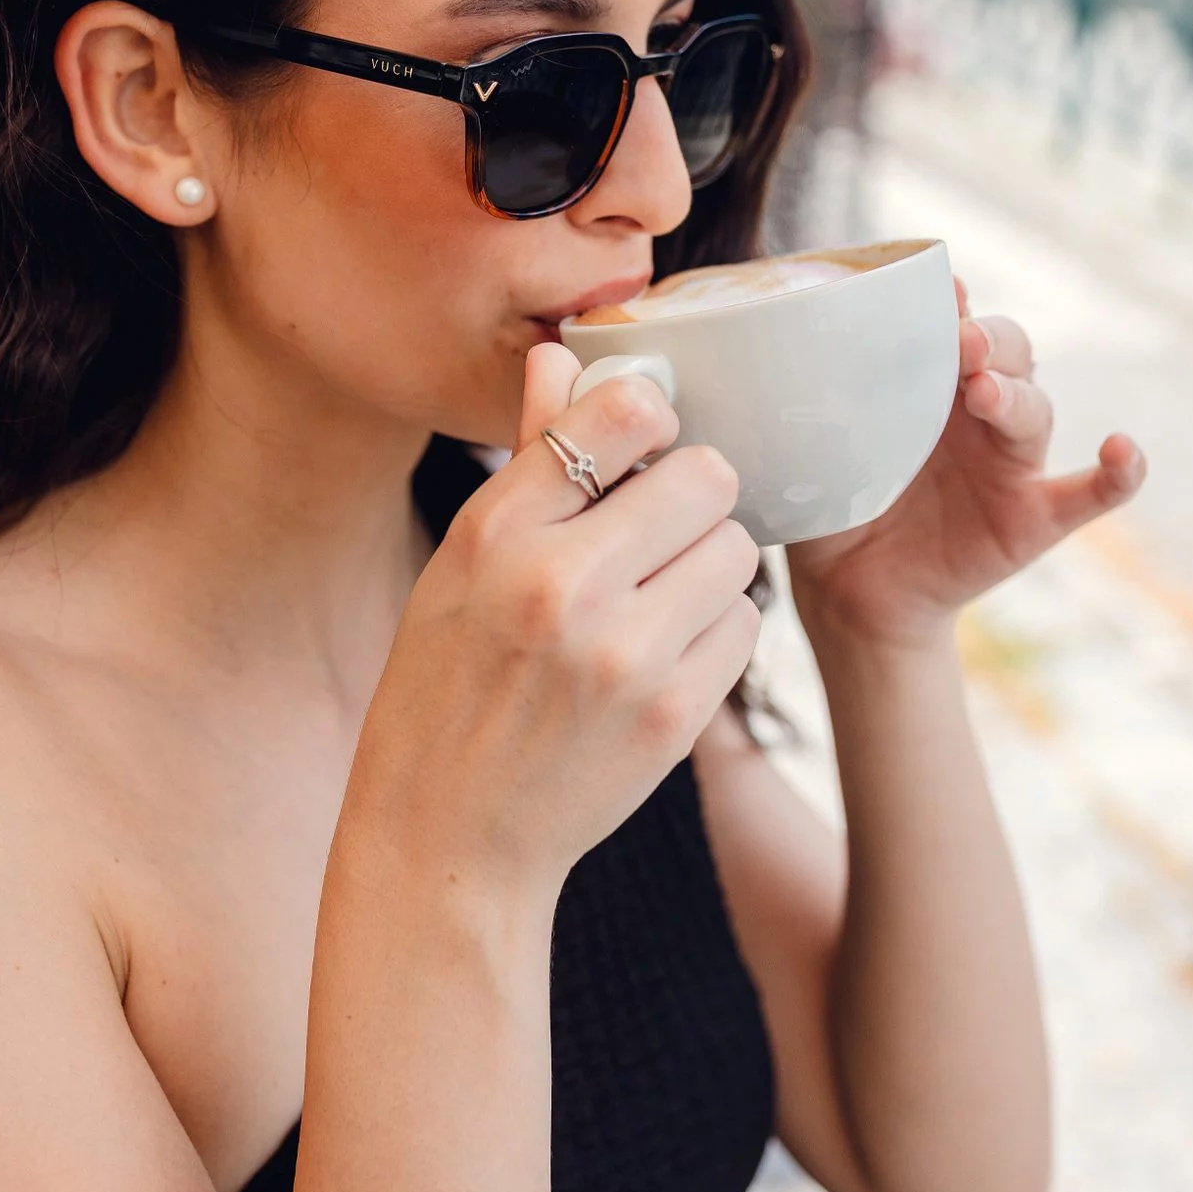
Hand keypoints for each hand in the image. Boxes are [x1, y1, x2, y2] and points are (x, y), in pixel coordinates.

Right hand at [346, 344, 761, 898]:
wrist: (448, 835)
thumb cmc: (446, 683)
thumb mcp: (460, 564)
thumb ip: (525, 461)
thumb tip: (563, 356)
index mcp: (497, 532)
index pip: (624, 411)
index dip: (648, 416)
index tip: (640, 442)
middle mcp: (562, 584)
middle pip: (706, 476)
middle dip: (690, 494)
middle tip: (657, 527)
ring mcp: (625, 654)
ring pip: (737, 548)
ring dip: (710, 562)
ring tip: (658, 594)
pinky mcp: (675, 715)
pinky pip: (746, 625)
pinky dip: (718, 629)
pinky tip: (666, 650)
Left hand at [786, 275, 1146, 650]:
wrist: (849, 593)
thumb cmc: (832, 507)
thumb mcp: (812, 451)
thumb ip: (802, 408)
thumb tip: (750, 366)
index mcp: (925, 384)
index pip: (953, 324)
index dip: (951, 303)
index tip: (939, 288)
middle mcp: (975, 412)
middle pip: (1006, 352)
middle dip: (988, 341)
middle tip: (958, 342)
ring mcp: (1009, 463)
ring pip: (1035, 410)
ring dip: (1018, 395)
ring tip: (987, 392)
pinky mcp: (1033, 517)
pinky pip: (1092, 493)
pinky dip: (1118, 472)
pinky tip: (1121, 450)